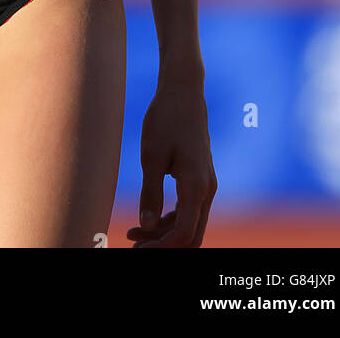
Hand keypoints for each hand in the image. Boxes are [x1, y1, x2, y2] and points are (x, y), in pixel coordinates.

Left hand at [126, 76, 216, 246]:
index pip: (184, 233)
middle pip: (191, 236)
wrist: (183, 92)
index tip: (136, 247)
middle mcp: (207, 190)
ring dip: (164, 235)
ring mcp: (206, 185)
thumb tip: (145, 225)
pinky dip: (169, 220)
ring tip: (133, 235)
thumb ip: (150, 192)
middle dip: (164, 246)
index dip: (161, 247)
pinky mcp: (199, 179)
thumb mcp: (152, 155)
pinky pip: (188, 210)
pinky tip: (146, 220)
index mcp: (196, 186)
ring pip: (190, 225)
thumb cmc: (166, 119)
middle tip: (133, 246)